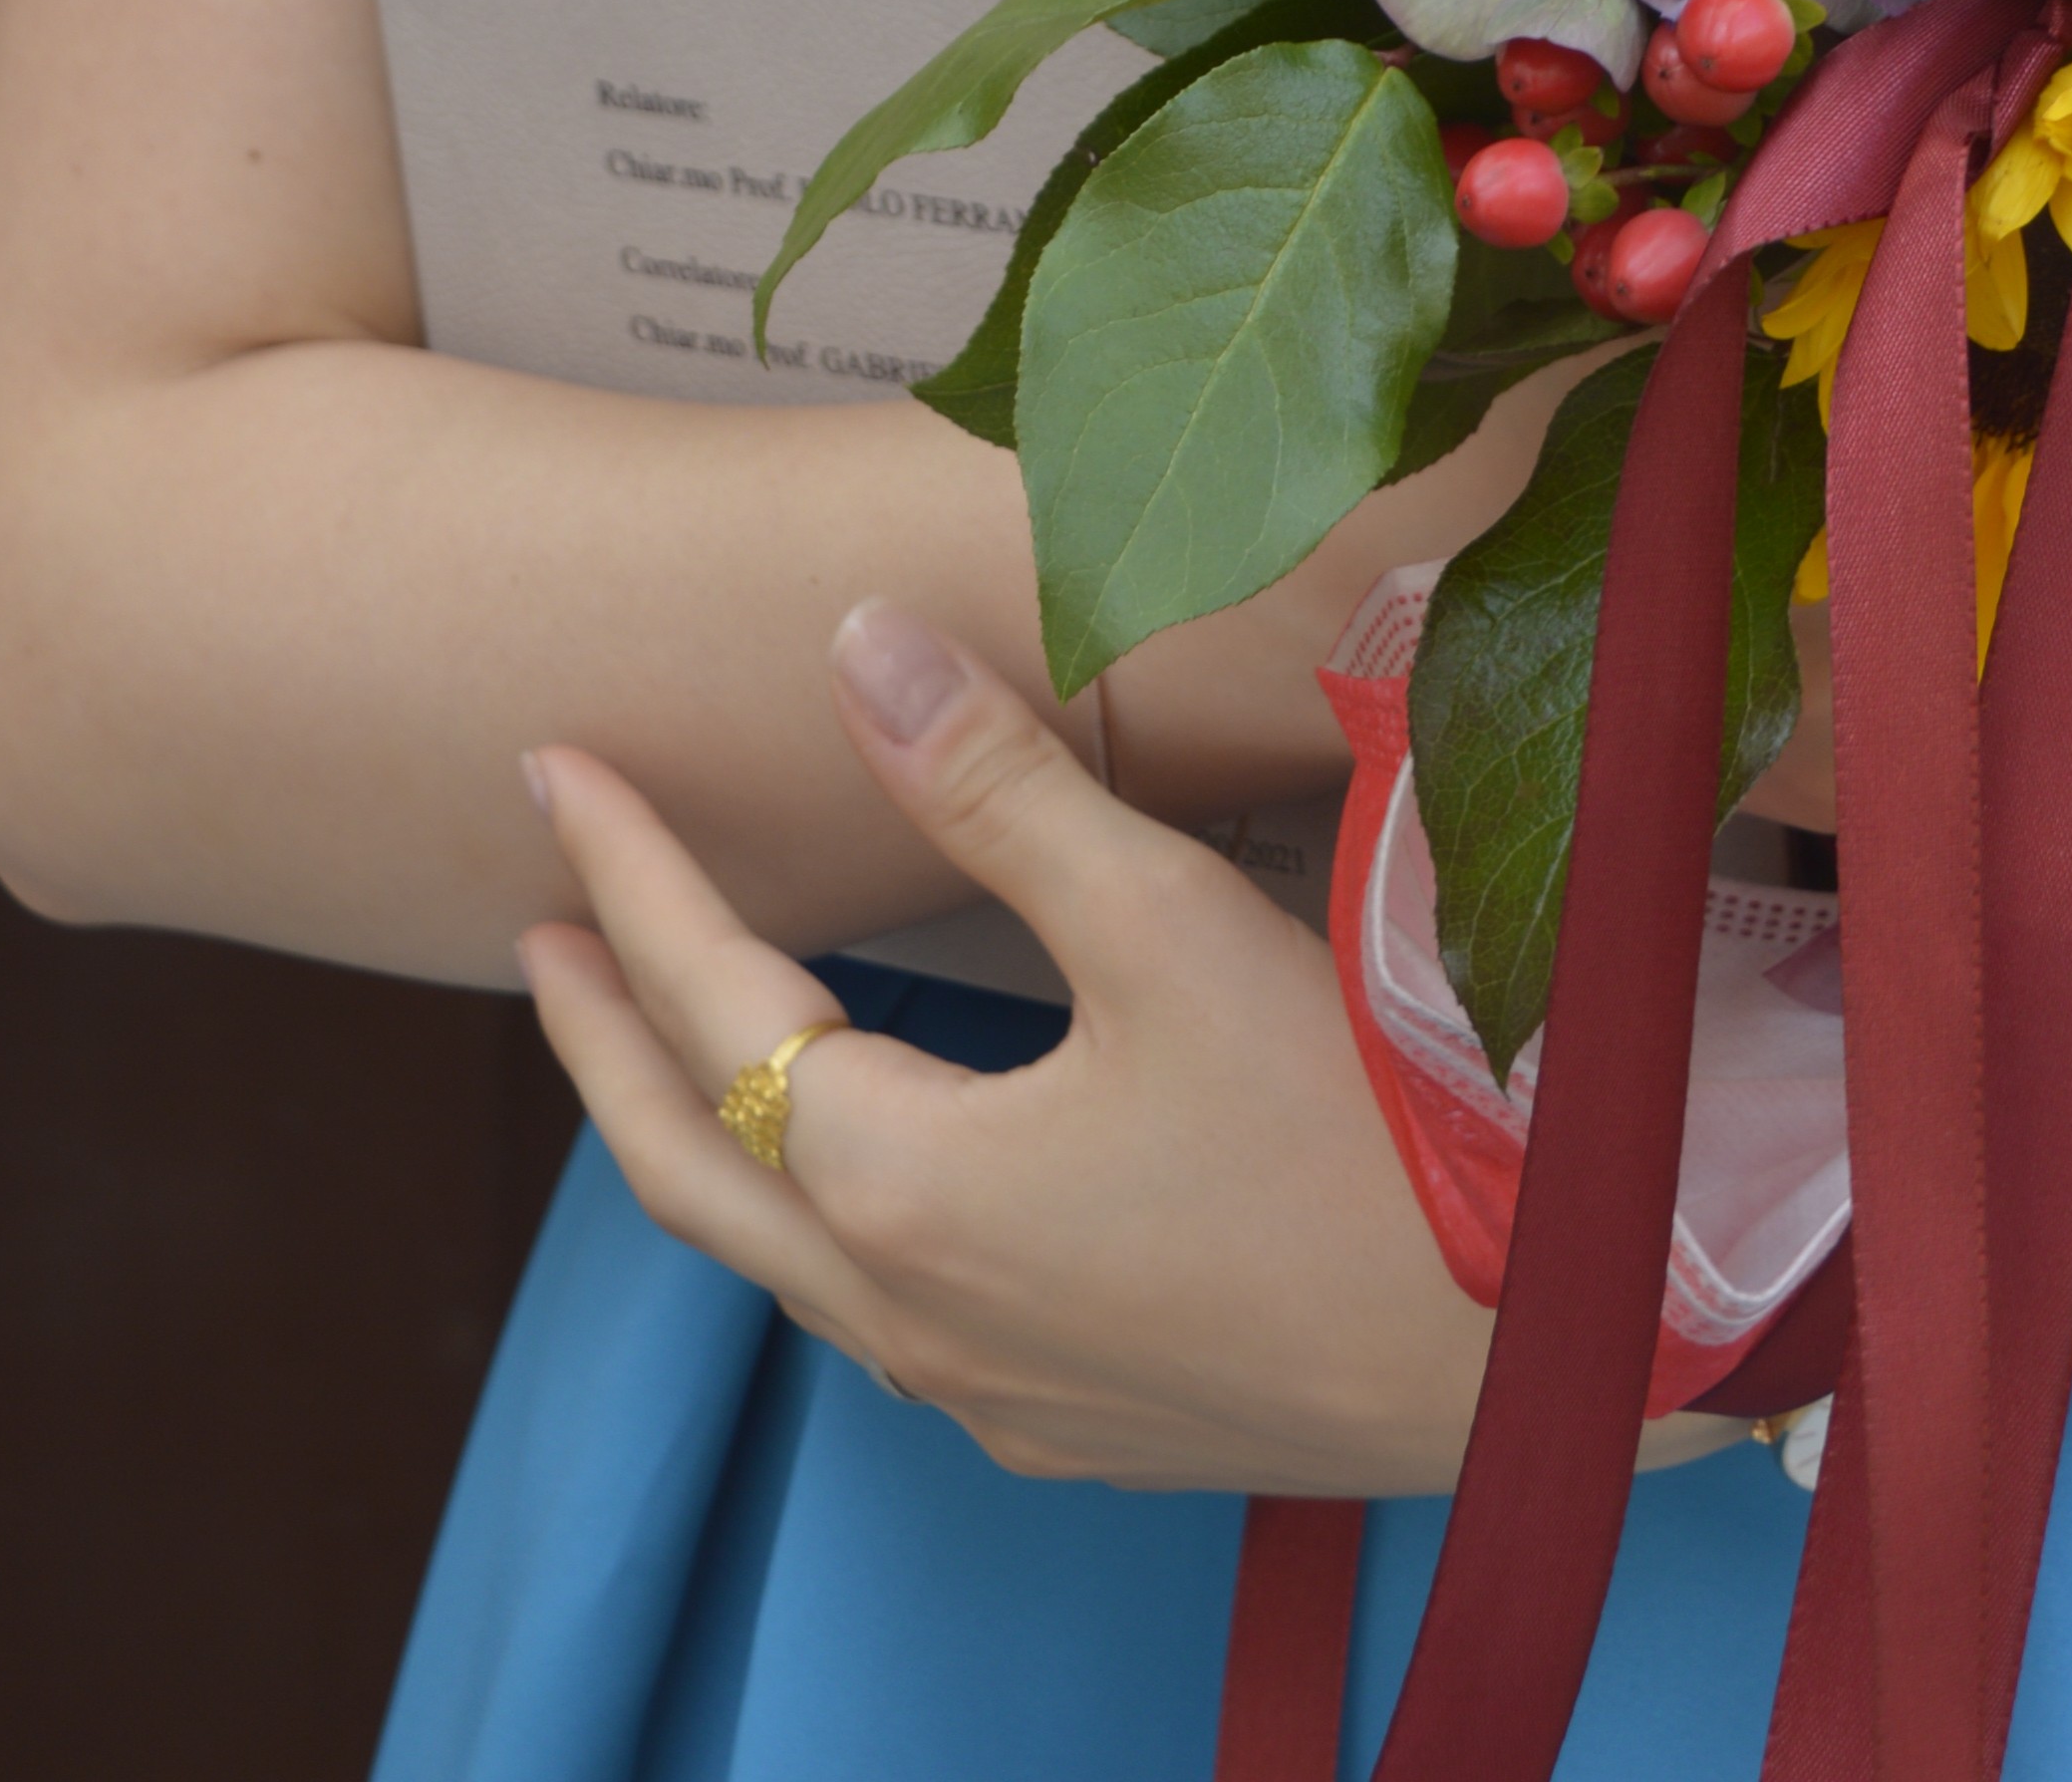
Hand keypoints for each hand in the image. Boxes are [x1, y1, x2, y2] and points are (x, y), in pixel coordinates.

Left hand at [523, 599, 1519, 1493]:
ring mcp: (989, 1390)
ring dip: (696, 1129)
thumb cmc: (1366, 1131)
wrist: (1537, 1353)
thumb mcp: (1171, 924)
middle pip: (687, 1163)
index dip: (631, 873)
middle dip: (594, 1037)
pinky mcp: (1073, 1422)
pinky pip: (878, 1315)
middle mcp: (912, 1316)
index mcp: (905, 1186)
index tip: (555, 770)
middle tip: (533, 920)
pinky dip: (811, 1214)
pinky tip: (860, 1170)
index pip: (714, 1002)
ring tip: (658, 1032)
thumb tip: (851, 649)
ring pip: (777, 1253)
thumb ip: (998, 787)